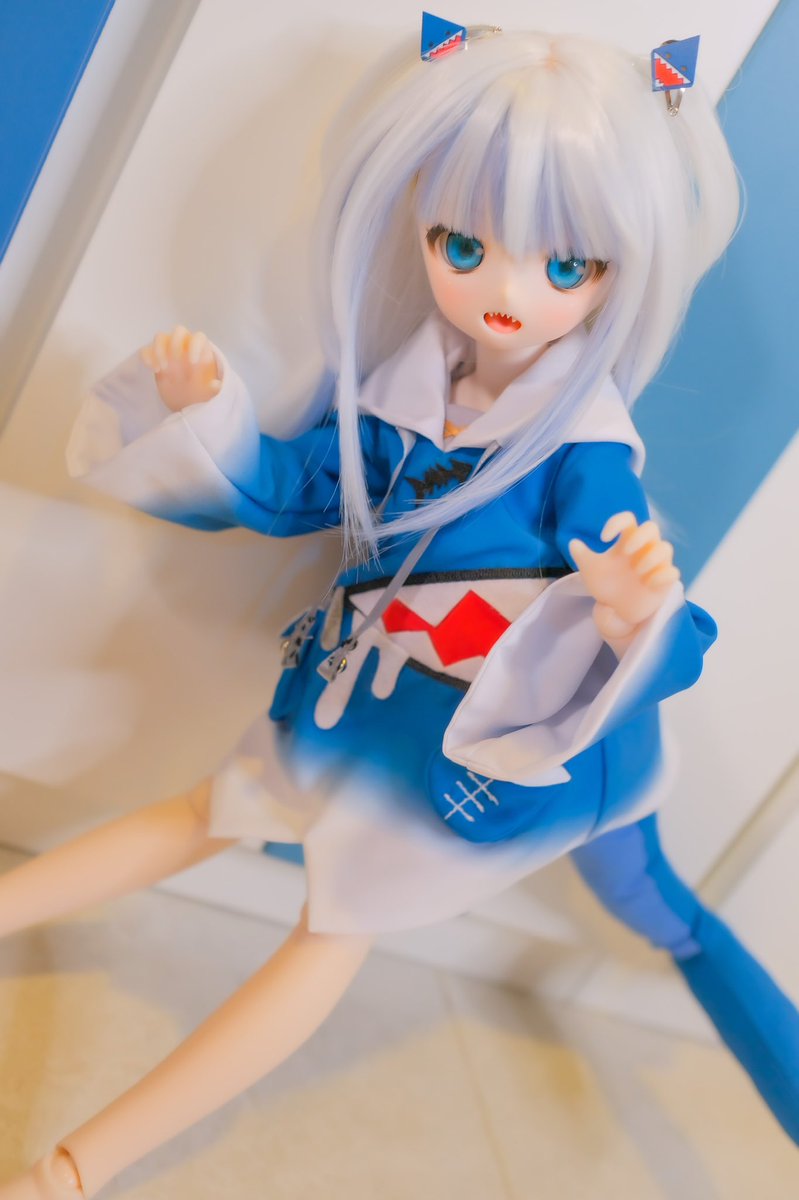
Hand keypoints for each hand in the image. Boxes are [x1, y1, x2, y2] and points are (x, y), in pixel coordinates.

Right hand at [140, 325, 220, 411]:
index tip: (192, 363)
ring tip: (162, 369)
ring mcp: (168, 350)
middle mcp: (184, 346)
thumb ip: (214, 389)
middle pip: (178, 331)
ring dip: (159, 350)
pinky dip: (147, 357)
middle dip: (175, 345)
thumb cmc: (200, 392)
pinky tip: (153, 369)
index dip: (195, 346)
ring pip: (160, 337)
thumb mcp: (209, 393)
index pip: (199, 337)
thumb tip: (216, 385)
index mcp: (200, 350)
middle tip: (175, 364)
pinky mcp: (154, 359)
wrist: (186, 401)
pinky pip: (146, 350)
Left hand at [569, 512, 680, 648]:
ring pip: (666, 548)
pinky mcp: (664, 582)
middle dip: (640, 536)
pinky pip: (673, 572)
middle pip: (652, 528)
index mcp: (626, 542)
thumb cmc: (607, 585)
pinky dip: (662, 575)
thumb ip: (582, 556)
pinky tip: (648, 583)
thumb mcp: (590, 571)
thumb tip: (572, 542)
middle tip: (625, 551)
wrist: (617, 610)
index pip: (628, 520)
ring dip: (652, 556)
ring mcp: (656, 565)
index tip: (603, 538)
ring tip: (637, 571)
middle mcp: (644, 550)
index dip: (617, 522)